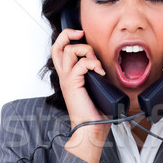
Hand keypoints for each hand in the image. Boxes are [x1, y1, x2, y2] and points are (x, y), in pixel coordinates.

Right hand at [51, 29, 109, 162]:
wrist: (91, 128)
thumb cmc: (95, 112)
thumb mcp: (96, 88)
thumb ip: (96, 75)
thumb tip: (106, 66)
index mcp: (68, 75)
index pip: (60, 50)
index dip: (68, 38)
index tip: (82, 37)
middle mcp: (64, 75)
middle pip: (57, 46)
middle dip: (68, 34)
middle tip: (81, 34)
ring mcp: (67, 79)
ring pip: (69, 51)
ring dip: (86, 50)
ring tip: (96, 63)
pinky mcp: (72, 84)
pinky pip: (82, 64)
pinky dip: (94, 64)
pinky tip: (101, 72)